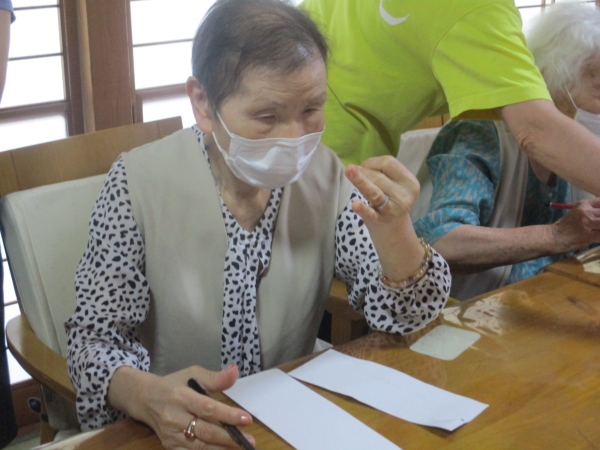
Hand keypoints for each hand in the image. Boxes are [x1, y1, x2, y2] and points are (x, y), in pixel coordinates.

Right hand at [119, 364, 253, 449]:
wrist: (146, 399)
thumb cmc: (175, 384)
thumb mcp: (193, 374)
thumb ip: (215, 377)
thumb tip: (235, 371)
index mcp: (181, 397)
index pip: (208, 408)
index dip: (228, 415)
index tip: (247, 419)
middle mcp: (174, 418)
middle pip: (206, 431)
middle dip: (229, 438)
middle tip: (250, 440)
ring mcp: (171, 435)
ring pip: (199, 446)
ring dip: (221, 449)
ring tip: (240, 449)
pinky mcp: (169, 446)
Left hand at [344, 156, 419, 225]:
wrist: (394, 231)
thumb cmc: (391, 201)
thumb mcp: (395, 185)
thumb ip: (383, 173)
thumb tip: (360, 166)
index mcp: (410, 182)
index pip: (389, 163)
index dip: (373, 162)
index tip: (365, 167)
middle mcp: (404, 196)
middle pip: (379, 176)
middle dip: (363, 171)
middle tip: (351, 172)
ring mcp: (392, 210)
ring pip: (374, 191)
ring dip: (361, 180)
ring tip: (349, 171)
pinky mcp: (380, 221)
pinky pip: (370, 214)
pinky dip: (362, 209)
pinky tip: (355, 204)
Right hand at [551, 198, 599, 251]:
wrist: (553, 237)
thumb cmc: (564, 226)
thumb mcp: (577, 213)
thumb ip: (591, 211)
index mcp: (583, 204)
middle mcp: (586, 211)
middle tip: (599, 224)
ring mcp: (587, 223)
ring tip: (598, 229)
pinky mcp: (588, 235)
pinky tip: (598, 237)